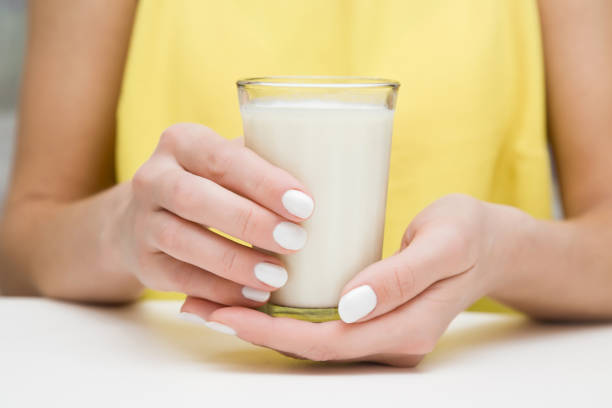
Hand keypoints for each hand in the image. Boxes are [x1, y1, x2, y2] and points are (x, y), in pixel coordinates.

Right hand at [115, 123, 313, 305]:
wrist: (147, 216)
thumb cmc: (212, 185)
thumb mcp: (229, 165)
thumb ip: (264, 167)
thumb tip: (331, 184)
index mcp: (183, 142)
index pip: (223, 158)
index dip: (263, 182)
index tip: (305, 205)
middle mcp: (153, 177)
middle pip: (196, 199)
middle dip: (250, 221)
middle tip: (297, 241)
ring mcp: (142, 221)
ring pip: (184, 241)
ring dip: (235, 261)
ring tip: (277, 277)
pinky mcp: (143, 262)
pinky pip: (180, 279)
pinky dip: (219, 290)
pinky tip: (252, 297)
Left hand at [181, 194, 526, 365]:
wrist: (493, 243)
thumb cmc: (469, 233)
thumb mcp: (445, 244)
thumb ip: (401, 276)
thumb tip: (349, 305)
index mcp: (402, 330)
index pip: (325, 342)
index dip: (272, 331)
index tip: (226, 313)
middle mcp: (387, 342)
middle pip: (306, 347)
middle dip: (250, 329)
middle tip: (198, 305)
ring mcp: (379, 334)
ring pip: (308, 338)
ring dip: (258, 323)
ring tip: (208, 302)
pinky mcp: (371, 318)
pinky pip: (318, 324)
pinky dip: (281, 314)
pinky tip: (251, 295)